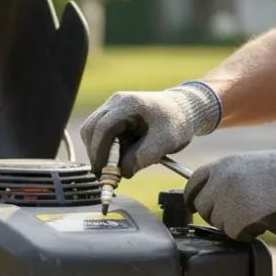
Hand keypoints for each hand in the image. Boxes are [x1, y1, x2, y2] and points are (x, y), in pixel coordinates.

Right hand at [79, 81, 222, 177]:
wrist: (184, 109)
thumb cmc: (177, 123)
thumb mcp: (164, 143)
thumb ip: (142, 158)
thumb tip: (122, 173)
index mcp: (129, 104)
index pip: (103, 128)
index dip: (100, 152)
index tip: (102, 172)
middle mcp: (116, 101)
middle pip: (91, 128)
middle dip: (96, 153)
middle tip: (104, 173)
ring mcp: (112, 106)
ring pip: (91, 131)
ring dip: (99, 150)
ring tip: (117, 163)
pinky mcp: (112, 114)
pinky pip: (98, 132)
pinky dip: (104, 146)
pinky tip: (119, 153)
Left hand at [185, 141, 275, 241]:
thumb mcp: (251, 164)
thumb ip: (228, 178)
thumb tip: (213, 194)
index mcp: (223, 166)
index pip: (193, 183)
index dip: (194, 196)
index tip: (195, 204)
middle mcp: (220, 183)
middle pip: (203, 207)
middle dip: (217, 213)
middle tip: (237, 214)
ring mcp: (228, 202)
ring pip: (219, 223)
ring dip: (235, 224)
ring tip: (258, 212)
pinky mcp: (239, 220)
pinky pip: (235, 234)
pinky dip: (248, 233)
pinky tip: (263, 222)